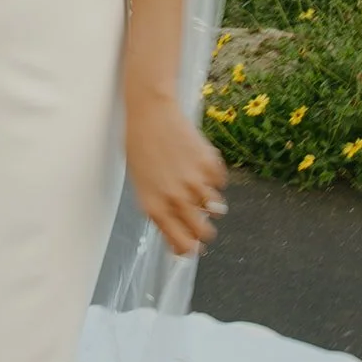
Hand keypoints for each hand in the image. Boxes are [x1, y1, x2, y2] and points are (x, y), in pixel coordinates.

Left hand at [124, 93, 228, 256]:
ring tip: (194, 180)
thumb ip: (160, 212)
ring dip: (209, 199)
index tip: (193, 246)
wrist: (151, 114)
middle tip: (200, 218)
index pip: (182, 245)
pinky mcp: (210, 165)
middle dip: (205, 230)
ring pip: (216, 208)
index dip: (190, 248)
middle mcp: (176, 199)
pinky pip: (221, 182)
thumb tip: (178, 237)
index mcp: (155, 208)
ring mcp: (195, 182)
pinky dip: (214, 176)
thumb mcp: (141, 185)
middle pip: (205, 233)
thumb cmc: (140, 147)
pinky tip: (198, 162)